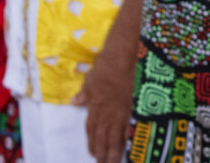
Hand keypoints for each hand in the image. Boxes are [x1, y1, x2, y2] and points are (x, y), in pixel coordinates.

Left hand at [71, 41, 136, 162]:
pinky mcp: (135, 108)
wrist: (125, 57)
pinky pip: (130, 128)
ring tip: (112, 162)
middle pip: (103, 136)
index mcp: (95, 105)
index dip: (92, 142)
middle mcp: (107, 112)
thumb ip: (84, 93)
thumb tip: (74, 102)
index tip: (92, 153)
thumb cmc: (107, 65)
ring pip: (115, 136)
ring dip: (113, 151)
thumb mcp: (91, 78)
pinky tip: (131, 146)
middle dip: (102, 152)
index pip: (92, 128)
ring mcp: (122, 111)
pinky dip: (128, 139)